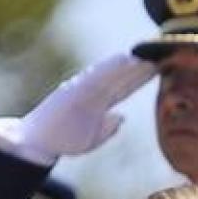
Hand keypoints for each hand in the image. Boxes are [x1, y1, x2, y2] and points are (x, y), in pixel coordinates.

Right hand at [4, 54, 156, 163]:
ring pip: (110, 73)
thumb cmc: (62, 139)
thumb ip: (107, 128)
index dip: (140, 78)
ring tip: (147, 55)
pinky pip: (94, 77)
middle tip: (161, 55)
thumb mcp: (91, 137)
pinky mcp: (72, 90)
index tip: (159, 69)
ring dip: (128, 64)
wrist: (37, 143)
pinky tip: (124, 59)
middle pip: (120, 77)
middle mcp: (91, 92)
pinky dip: (109, 68)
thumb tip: (121, 117)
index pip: (123, 87)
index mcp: (98, 103)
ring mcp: (82, 89)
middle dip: (139, 68)